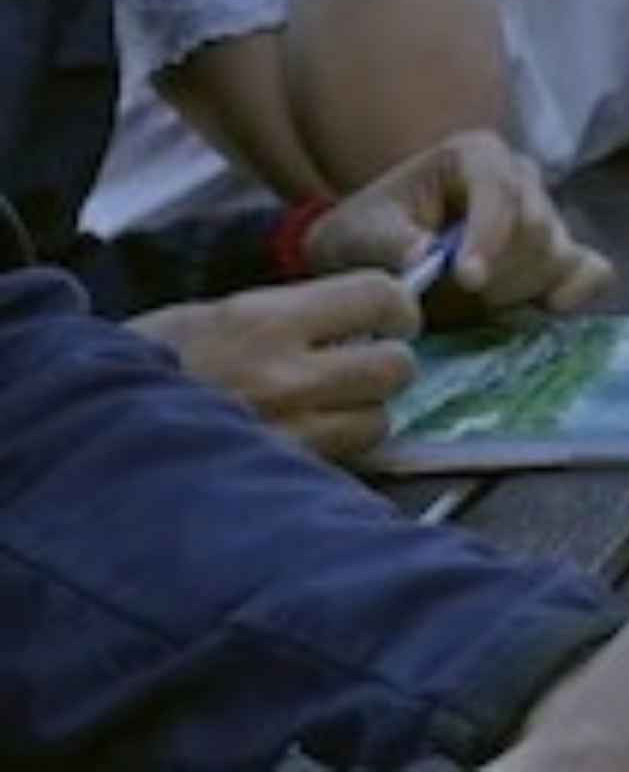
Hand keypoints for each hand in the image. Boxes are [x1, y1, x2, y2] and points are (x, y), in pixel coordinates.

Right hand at [127, 272, 419, 460]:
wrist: (81, 426)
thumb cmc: (145, 367)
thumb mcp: (214, 317)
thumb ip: (292, 315)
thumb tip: (368, 317)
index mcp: (263, 320)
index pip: (379, 298)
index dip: (396, 308)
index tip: (392, 319)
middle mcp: (282, 376)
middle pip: (394, 368)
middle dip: (385, 367)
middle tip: (361, 368)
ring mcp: (281, 436)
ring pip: (375, 425)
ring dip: (360, 417)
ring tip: (323, 412)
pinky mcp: (276, 481)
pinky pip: (339, 465)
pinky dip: (332, 456)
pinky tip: (301, 446)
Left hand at [306, 130, 615, 314]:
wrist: (377, 256)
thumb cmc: (367, 234)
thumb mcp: (356, 233)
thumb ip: (386, 241)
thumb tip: (425, 255)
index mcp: (476, 155)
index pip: (501, 191)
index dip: (490, 236)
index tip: (466, 280)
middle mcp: (521, 176)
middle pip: (537, 225)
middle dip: (498, 270)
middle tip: (458, 296)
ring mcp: (548, 214)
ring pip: (559, 254)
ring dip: (518, 287)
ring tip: (472, 301)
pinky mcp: (562, 252)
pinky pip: (594, 270)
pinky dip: (577, 291)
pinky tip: (546, 308)